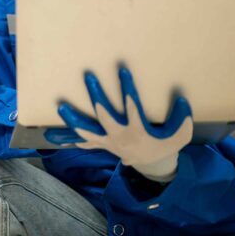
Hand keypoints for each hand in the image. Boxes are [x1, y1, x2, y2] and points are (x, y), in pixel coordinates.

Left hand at [54, 66, 192, 180]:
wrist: (152, 165)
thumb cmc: (164, 145)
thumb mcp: (179, 135)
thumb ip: (182, 120)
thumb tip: (182, 100)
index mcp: (137, 130)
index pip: (131, 106)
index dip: (127, 88)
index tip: (122, 70)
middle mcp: (119, 136)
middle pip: (104, 114)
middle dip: (96, 94)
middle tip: (88, 76)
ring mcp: (108, 141)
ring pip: (87, 130)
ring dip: (74, 119)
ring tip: (61, 107)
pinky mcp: (102, 144)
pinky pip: (85, 141)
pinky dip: (71, 138)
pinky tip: (52, 136)